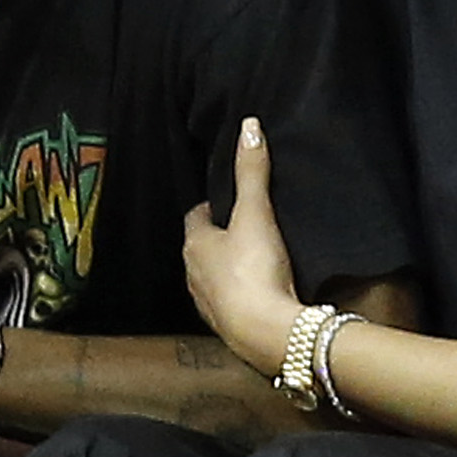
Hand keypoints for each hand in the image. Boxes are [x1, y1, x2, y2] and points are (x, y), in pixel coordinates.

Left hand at [182, 119, 301, 375]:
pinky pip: (229, 303)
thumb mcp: (256, 213)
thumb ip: (253, 172)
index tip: (229, 201)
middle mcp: (192, 275)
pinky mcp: (225, 326)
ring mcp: (206, 304)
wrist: (264, 331)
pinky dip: (240, 295)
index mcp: (194, 245)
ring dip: (229, 269)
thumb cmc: (254, 269)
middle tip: (244, 227)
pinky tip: (261, 292)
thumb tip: (248, 126)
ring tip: (255, 258)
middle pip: (202, 249)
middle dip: (220, 239)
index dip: (212, 208)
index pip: (195, 218)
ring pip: (213, 278)